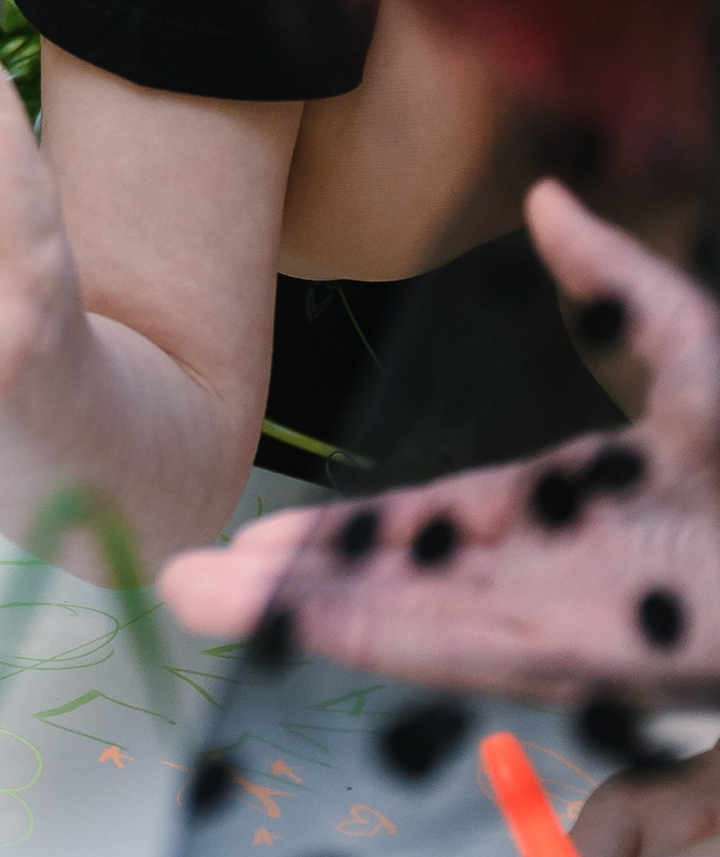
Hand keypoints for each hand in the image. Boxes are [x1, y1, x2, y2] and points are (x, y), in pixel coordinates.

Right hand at [158, 183, 719, 699]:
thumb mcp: (700, 352)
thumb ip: (619, 286)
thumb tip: (544, 200)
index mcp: (587, 511)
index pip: (441, 527)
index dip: (348, 537)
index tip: (261, 538)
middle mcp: (570, 579)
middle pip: (409, 585)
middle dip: (300, 587)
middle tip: (188, 583)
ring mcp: (585, 624)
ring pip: (419, 621)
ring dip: (312, 616)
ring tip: (206, 602)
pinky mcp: (608, 656)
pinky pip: (478, 645)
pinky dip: (386, 635)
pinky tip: (308, 626)